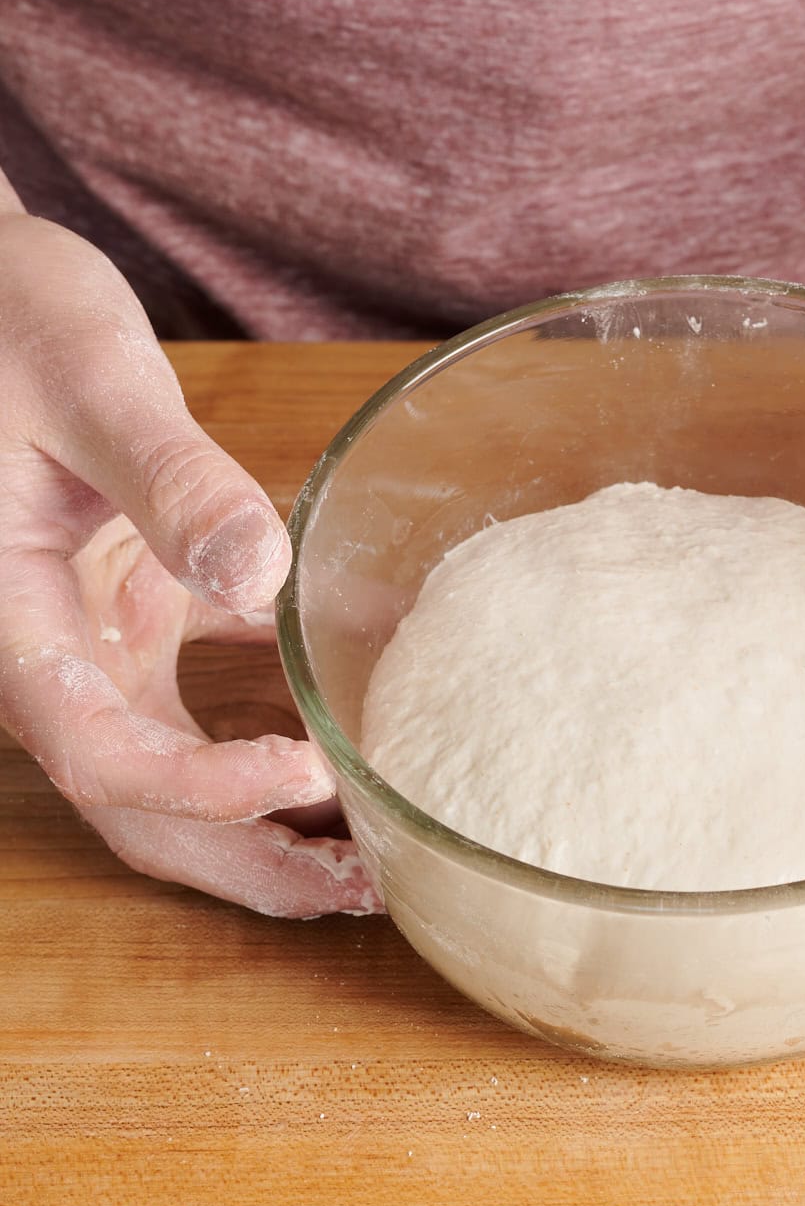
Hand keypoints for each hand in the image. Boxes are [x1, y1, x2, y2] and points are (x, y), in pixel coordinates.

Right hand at [0, 211, 378, 916]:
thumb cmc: (12, 315)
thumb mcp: (91, 380)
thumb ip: (171, 478)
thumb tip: (259, 574)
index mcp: (12, 619)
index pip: (101, 753)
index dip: (201, 791)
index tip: (306, 775)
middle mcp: (49, 648)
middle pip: (137, 803)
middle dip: (244, 859)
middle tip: (364, 891)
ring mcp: (90, 632)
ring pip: (167, 765)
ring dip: (261, 815)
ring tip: (368, 848)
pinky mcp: (134, 600)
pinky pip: (200, 693)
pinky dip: (271, 717)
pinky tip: (354, 717)